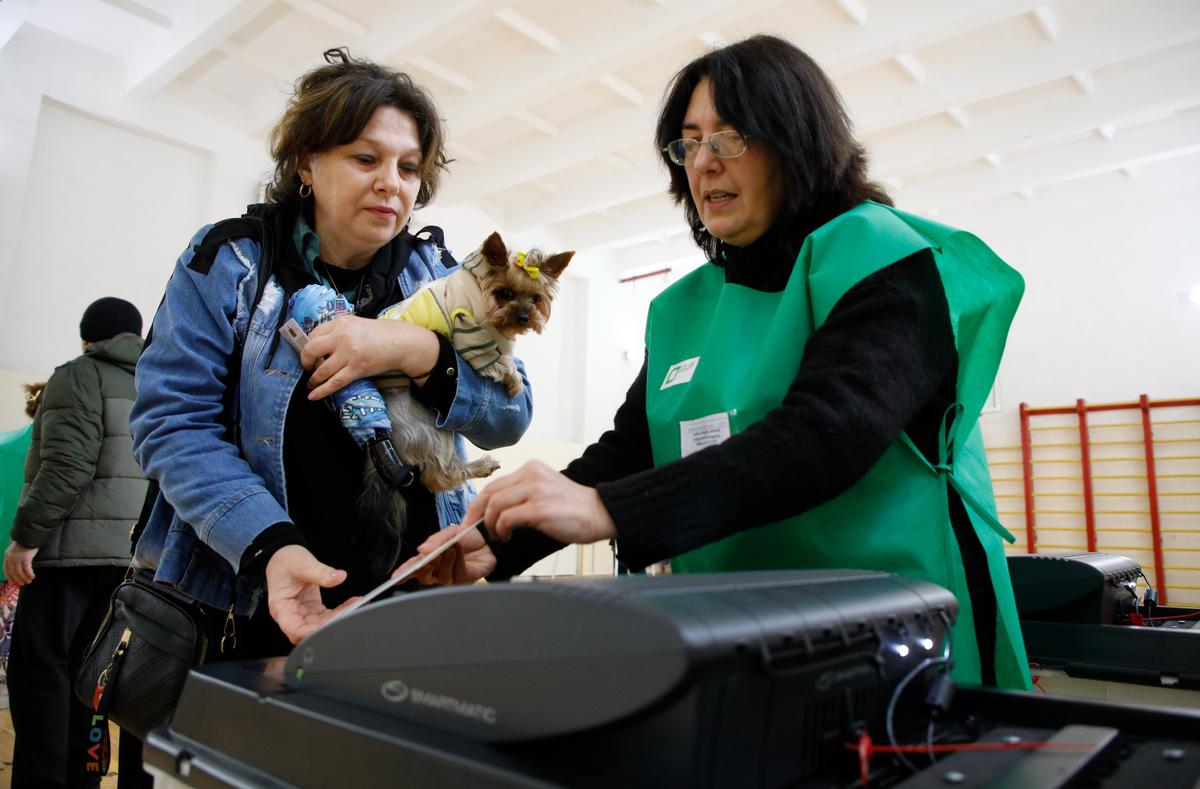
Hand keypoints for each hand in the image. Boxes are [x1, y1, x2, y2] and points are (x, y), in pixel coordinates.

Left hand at [3, 542, 37, 586]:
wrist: (29, 535)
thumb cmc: (25, 542)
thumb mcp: (16, 550)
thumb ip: (15, 557)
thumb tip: (18, 568)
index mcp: (7, 555)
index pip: (6, 569)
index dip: (9, 577)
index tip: (13, 583)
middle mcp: (10, 558)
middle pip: (13, 572)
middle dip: (18, 580)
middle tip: (23, 584)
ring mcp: (17, 558)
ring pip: (19, 572)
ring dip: (24, 578)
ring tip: (29, 581)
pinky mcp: (25, 558)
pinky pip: (27, 569)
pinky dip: (29, 574)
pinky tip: (32, 576)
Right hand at [264, 545, 348, 643]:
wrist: (283, 557)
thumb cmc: (284, 562)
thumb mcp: (302, 564)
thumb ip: (320, 573)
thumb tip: (338, 577)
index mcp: (281, 608)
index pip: (296, 630)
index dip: (312, 633)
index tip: (331, 626)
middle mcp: (291, 614)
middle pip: (311, 629)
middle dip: (331, 624)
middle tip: (350, 613)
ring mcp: (302, 613)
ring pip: (322, 624)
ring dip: (339, 617)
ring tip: (356, 606)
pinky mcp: (312, 609)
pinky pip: (328, 615)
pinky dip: (341, 610)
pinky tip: (353, 603)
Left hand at [300, 316, 438, 399]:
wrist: (400, 342)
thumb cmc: (378, 334)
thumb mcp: (355, 324)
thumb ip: (337, 332)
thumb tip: (318, 346)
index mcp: (340, 323)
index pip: (313, 334)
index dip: (308, 347)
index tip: (309, 355)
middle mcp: (342, 336)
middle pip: (311, 350)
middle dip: (305, 362)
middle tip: (308, 368)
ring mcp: (349, 353)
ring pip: (322, 370)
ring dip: (313, 379)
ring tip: (311, 383)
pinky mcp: (357, 368)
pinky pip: (334, 382)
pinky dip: (321, 391)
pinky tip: (312, 395)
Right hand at [405, 523, 495, 585]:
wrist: (488, 537)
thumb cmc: (466, 536)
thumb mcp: (448, 533)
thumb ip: (435, 541)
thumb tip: (421, 549)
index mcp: (430, 560)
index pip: (414, 568)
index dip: (404, 574)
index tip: (395, 577)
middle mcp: (439, 571)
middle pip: (425, 577)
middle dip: (424, 568)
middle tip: (426, 558)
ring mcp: (452, 577)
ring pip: (442, 575)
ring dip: (446, 559)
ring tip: (452, 546)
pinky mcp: (466, 579)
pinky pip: (458, 574)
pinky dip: (458, 560)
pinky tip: (460, 551)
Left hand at [463, 460, 617, 545]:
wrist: (600, 513)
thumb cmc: (574, 509)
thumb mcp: (545, 490)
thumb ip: (522, 494)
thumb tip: (495, 510)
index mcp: (531, 469)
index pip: (495, 484)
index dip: (478, 503)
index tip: (472, 518)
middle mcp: (531, 475)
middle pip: (490, 493)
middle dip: (476, 514)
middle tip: (473, 530)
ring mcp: (536, 491)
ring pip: (495, 505)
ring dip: (490, 524)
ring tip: (498, 535)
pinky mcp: (539, 509)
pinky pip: (507, 518)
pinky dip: (501, 529)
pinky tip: (507, 537)